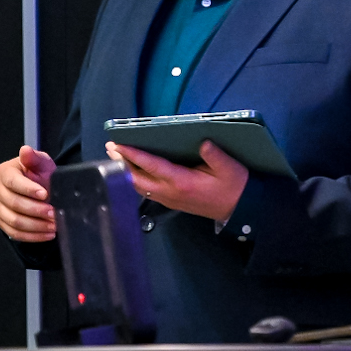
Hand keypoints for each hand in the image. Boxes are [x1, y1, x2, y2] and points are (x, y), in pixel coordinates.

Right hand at [0, 145, 56, 242]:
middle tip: (53, 213)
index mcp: (5, 172)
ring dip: (36, 226)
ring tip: (53, 226)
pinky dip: (33, 236)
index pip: (13, 182)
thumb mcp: (41, 162)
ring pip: (14, 221)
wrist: (40, 188)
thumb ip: (34, 157)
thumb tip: (25, 150)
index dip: (29, 189)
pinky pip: (15, 233)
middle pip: (14, 204)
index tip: (45, 194)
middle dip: (36, 210)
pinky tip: (47, 234)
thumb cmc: (39, 174)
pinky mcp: (3, 222)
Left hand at [106, 138, 249, 221]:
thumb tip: (202, 142)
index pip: (152, 167)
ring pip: (140, 187)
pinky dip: (136, 180)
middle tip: (111, 147)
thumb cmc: (234, 186)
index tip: (119, 145)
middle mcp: (171, 193)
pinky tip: (133, 170)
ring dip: (127, 171)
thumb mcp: (230, 168)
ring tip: (117, 156)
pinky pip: (147, 191)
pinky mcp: (171, 202)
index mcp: (182, 182)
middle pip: (138, 179)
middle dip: (123, 163)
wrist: (239, 209)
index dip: (133, 155)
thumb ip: (215, 156)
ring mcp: (169, 199)